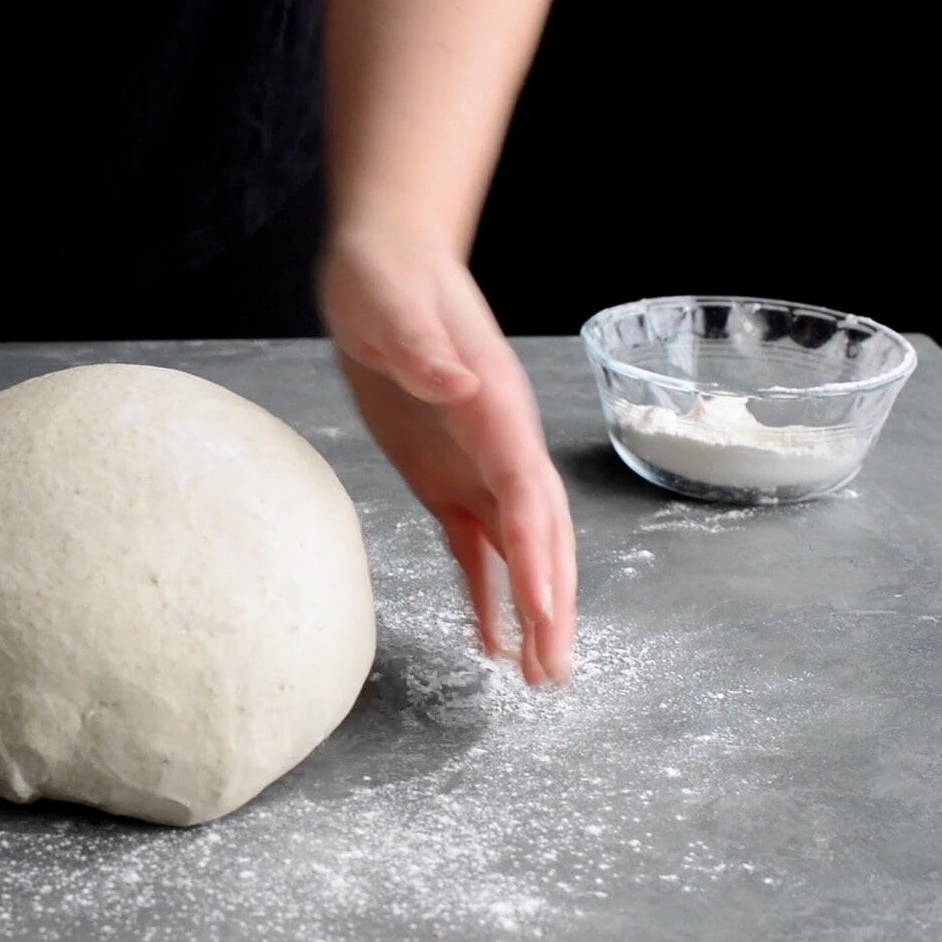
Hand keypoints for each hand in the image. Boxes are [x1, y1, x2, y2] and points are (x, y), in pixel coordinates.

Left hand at [319, 227, 575, 684]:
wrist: (388, 262)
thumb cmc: (386, 277)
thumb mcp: (390, 302)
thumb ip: (422, 347)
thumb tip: (458, 383)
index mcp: (491, 405)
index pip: (525, 488)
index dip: (537, 549)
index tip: (542, 606)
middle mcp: (500, 441)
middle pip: (540, 533)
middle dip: (552, 602)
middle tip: (555, 672)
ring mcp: (477, 462)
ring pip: (519, 549)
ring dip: (532, 611)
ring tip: (539, 679)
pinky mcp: (447, 476)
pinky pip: (474, 545)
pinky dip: (485, 594)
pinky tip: (490, 644)